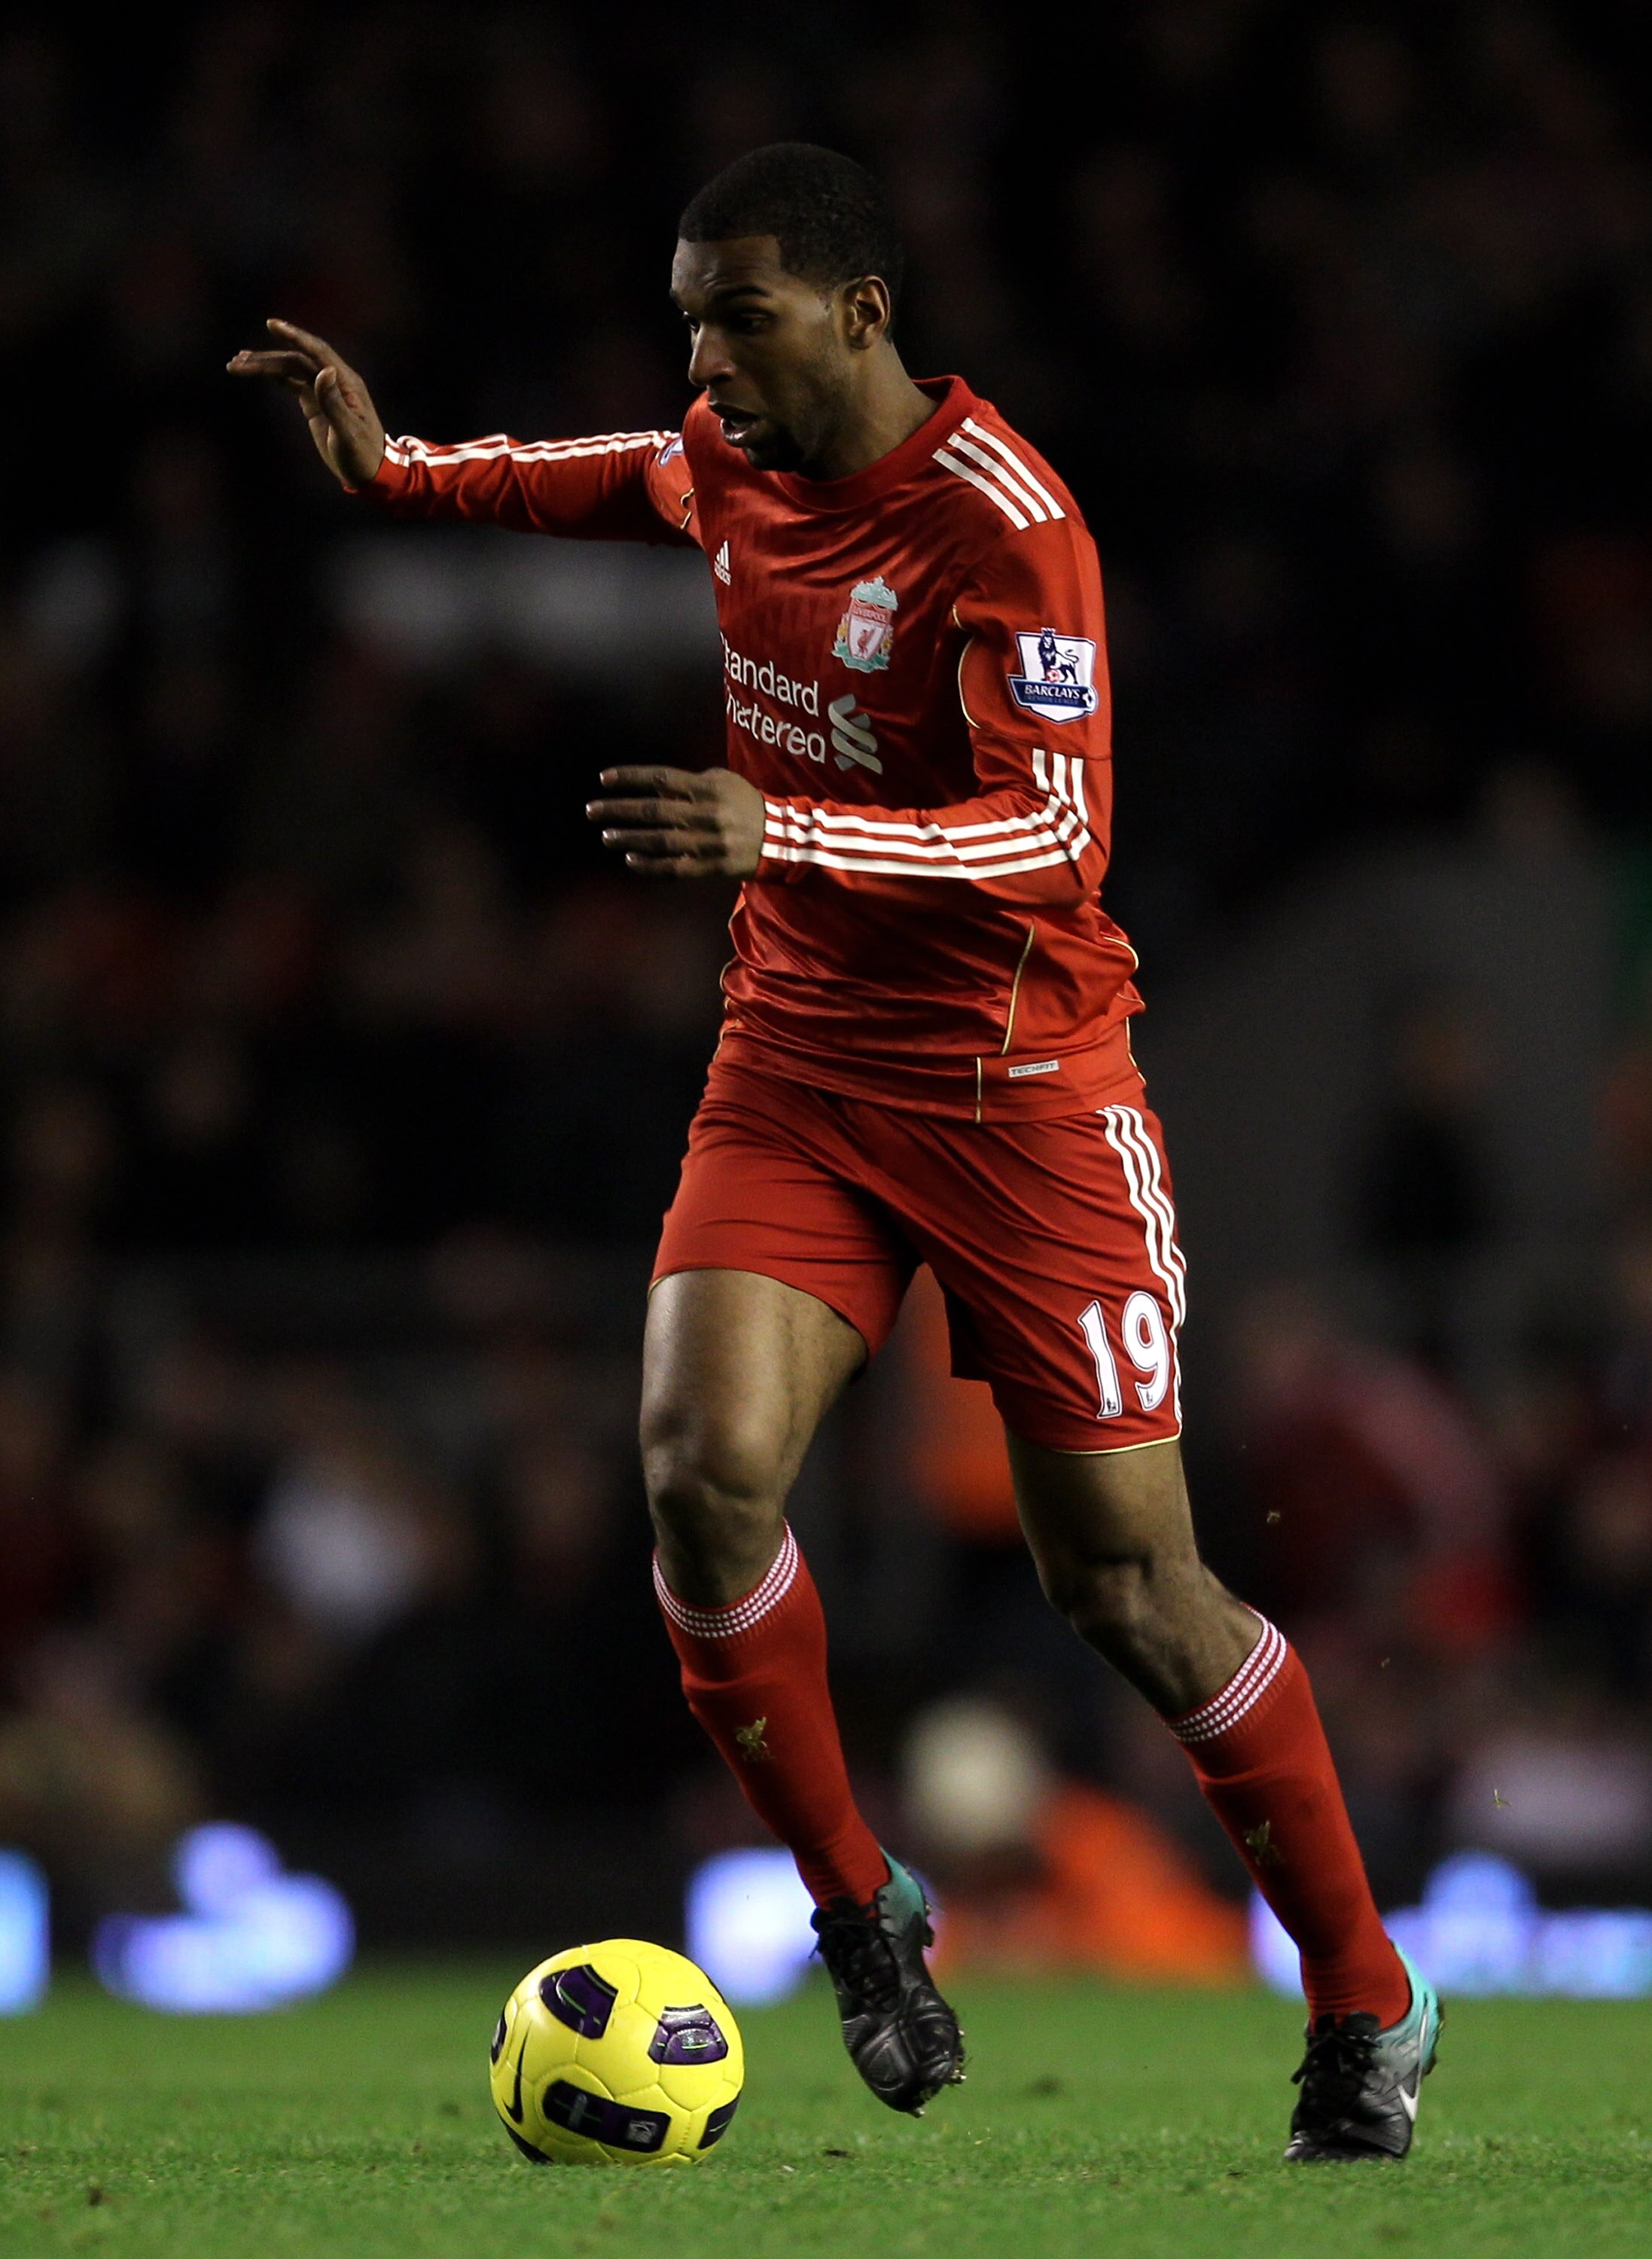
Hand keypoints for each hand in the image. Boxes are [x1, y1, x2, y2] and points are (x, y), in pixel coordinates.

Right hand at [226, 320, 385, 486]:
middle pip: (296, 360)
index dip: (295, 337)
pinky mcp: (314, 402)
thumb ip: (334, 403)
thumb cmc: (362, 455)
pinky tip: (255, 371)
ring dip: (265, 365)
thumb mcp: (348, 432)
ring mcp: (323, 390)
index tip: (272, 324)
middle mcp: (334, 380)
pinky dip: (273, 376)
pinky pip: (291, 382)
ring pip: (290, 369)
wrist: (370, 473)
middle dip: (267, 358)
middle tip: (237, 361)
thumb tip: (324, 371)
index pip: (317, 352)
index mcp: (345, 383)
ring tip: (236, 365)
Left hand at [587, 767, 765, 877]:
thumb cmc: (747, 804)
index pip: (660, 779)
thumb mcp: (723, 782)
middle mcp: (704, 815)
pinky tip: (630, 859)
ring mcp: (706, 843)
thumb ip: (690, 783)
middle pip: (653, 811)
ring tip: (605, 835)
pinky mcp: (709, 867)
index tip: (603, 779)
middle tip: (591, 810)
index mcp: (707, 789)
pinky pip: (673, 868)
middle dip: (618, 810)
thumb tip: (656, 789)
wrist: (780, 839)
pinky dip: (649, 865)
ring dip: (628, 838)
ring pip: (659, 841)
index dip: (629, 777)